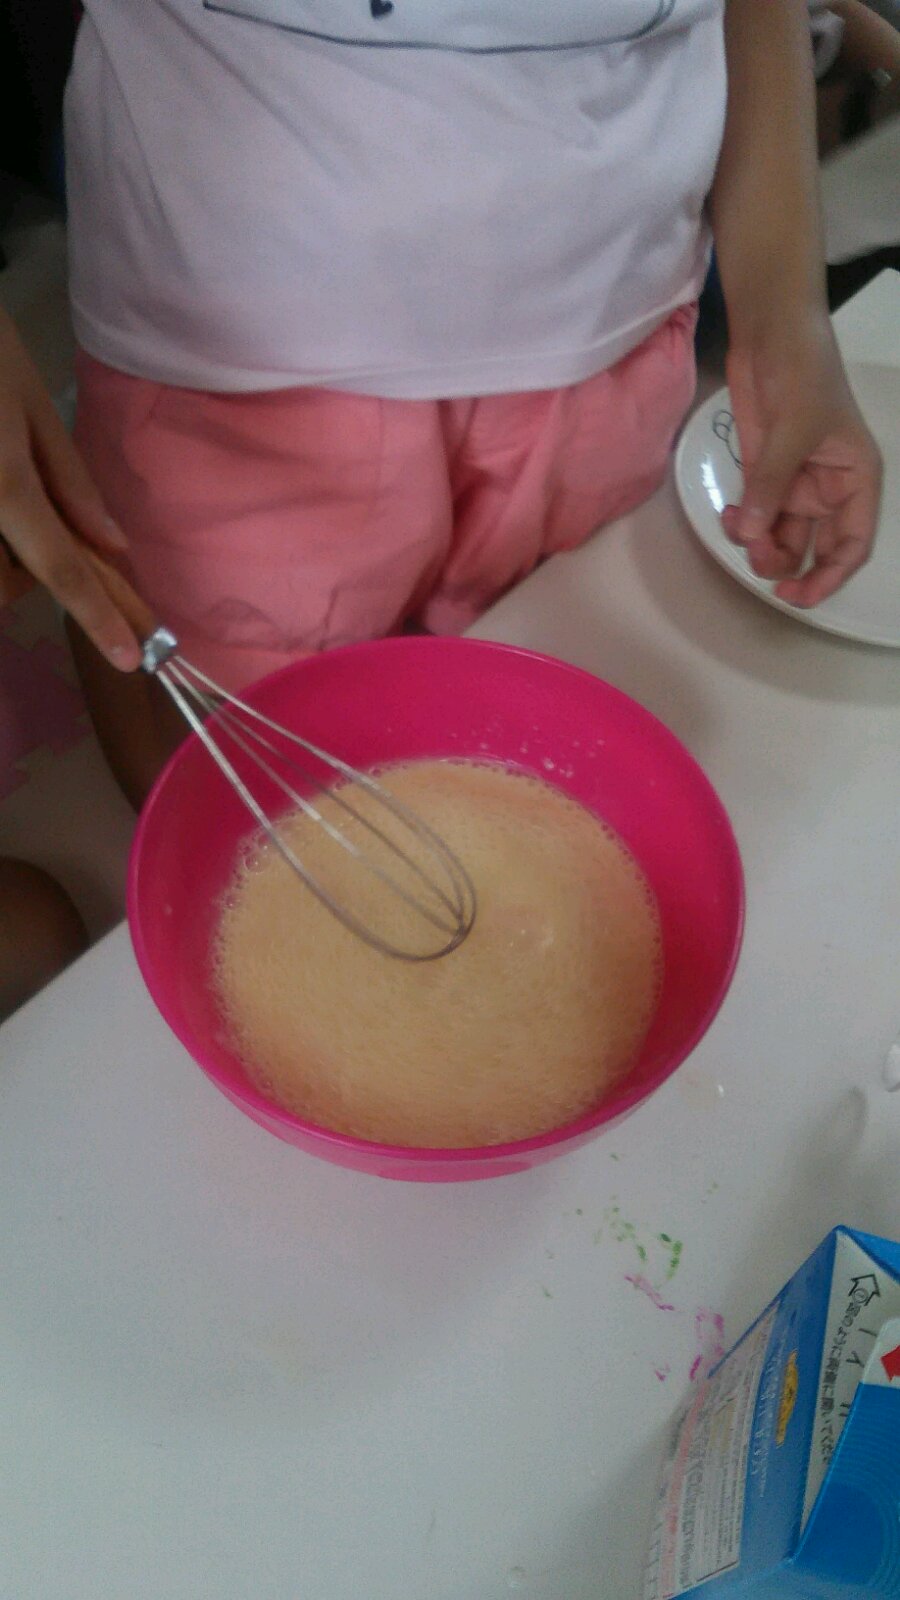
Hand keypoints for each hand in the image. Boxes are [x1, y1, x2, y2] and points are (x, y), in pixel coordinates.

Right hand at [0, 306, 141, 667]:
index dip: (99, 617)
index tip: (131, 659)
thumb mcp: (28, 400)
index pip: (61, 567)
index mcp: (2, 484)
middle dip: (25, 573)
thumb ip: (68, 479)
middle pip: (4, 584)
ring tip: (4, 491)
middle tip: (31, 519)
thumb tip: (111, 545)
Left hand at [723, 314, 881, 606]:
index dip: (831, 575)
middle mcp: (828, 489)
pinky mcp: (763, 473)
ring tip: (740, 523)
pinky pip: (756, 515)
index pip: (853, 542)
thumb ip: (773, 482)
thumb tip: (755, 533)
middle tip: (757, 559)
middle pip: (814, 549)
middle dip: (786, 563)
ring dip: (760, 545)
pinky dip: (743, 523)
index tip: (800, 595)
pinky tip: (731, 510)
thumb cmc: (804, 372)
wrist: (771, 333)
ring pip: (781, 537)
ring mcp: (793, 483)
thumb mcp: (795, 428)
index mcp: (855, 479)